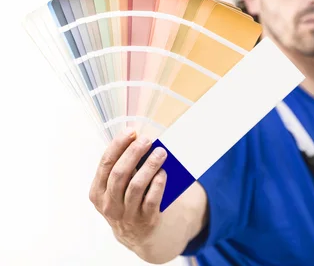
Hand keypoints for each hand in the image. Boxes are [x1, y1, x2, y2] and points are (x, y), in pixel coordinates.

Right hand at [89, 130, 167, 251]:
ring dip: (149, 166)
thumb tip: (138, 139)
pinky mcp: (144, 220)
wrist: (137, 233)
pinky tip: (163, 173)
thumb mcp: (115, 188)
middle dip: (133, 153)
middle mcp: (109, 204)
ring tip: (160, 153)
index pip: (105, 163)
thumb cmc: (127, 201)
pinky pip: (151, 200)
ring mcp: (126, 214)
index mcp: (98, 191)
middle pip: (120, 173)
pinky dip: (157, 184)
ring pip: (136, 186)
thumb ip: (122, 167)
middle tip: (147, 140)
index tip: (131, 131)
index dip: (118, 146)